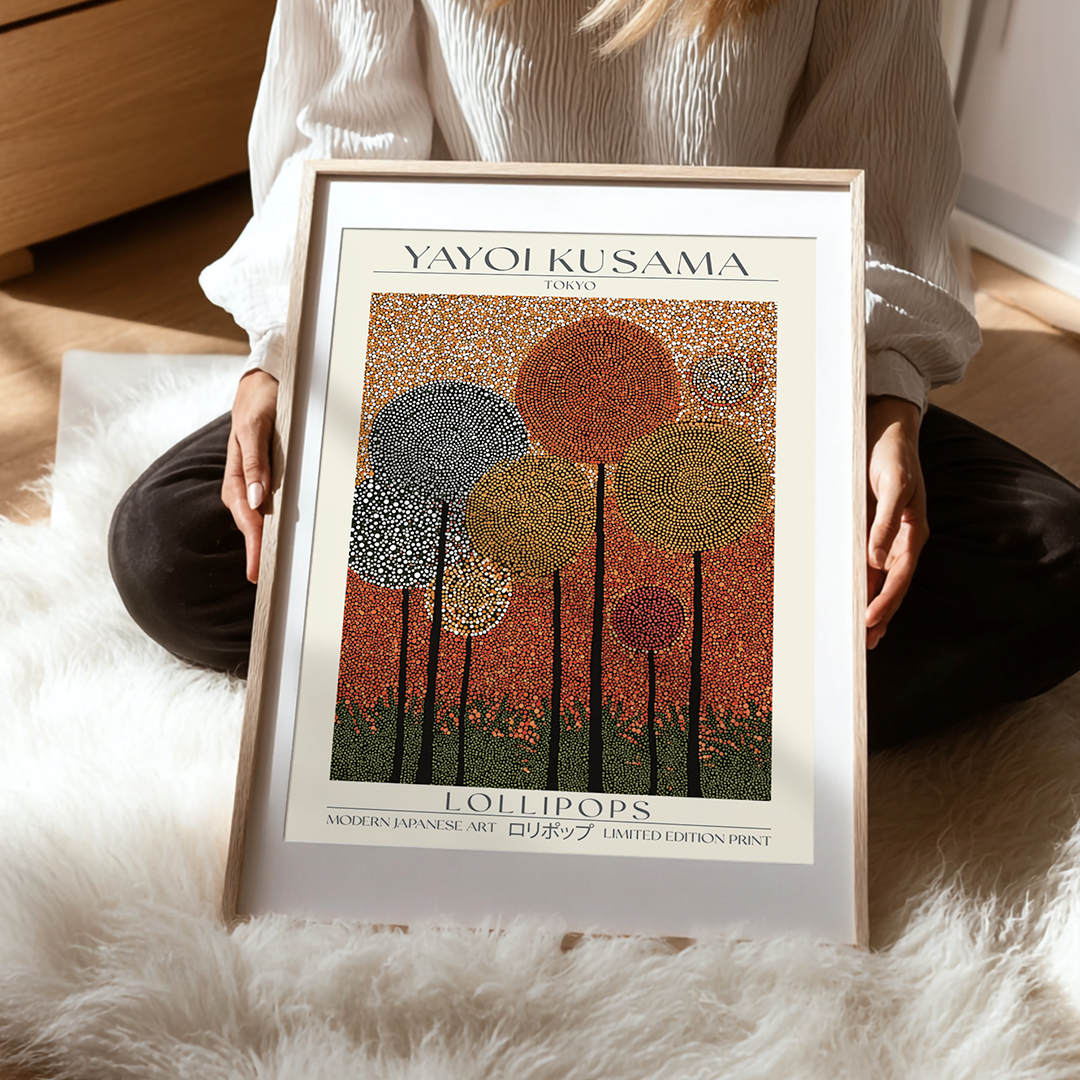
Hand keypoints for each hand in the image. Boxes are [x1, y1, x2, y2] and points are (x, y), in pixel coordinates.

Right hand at [222, 369, 279, 583]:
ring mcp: (256, 480)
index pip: (246, 516)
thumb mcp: (256, 425)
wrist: (263, 380)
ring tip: (270, 568)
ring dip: (264, 541)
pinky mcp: (267, 476)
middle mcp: (245, 481)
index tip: (256, 570)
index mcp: (238, 472)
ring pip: (259, 517)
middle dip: (257, 551)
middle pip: (251, 523)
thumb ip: (255, 460)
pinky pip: (270, 505)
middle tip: (264, 581)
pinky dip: (273, 524)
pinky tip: (280, 537)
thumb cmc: (260, 400)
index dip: (252, 544)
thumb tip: (256, 499)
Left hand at [865, 396, 928, 649]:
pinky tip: (850, 599)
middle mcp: (901, 540)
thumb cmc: (892, 455)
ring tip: (860, 637)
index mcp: (913, 533)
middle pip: (890, 586)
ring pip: (878, 579)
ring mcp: (886, 537)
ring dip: (869, 605)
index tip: (869, 622)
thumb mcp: (893, 484)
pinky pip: (865, 563)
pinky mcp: (871, 529)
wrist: (887, 430)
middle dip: (879, 615)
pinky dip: (859, 583)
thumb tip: (877, 559)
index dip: (886, 601)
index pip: (899, 576)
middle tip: (863, 646)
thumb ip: (886, 520)